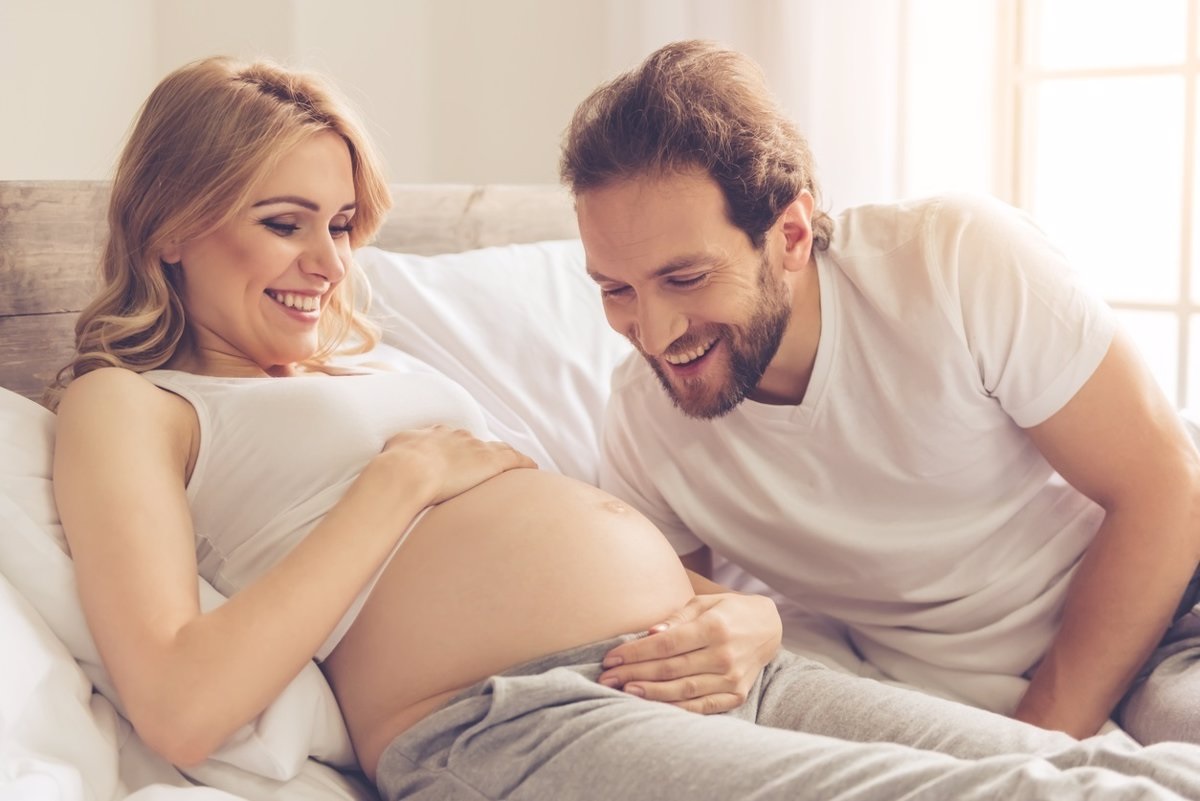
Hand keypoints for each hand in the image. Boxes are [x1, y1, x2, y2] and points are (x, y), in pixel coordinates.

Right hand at [378, 425, 536, 503]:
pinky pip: (515, 460)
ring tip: (516, 465)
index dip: (459, 447)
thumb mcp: (393, 449)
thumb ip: (399, 448)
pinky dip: (524, 464)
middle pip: (477, 443)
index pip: (453, 438)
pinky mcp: (491, 462)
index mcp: (436, 434)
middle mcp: (458, 436)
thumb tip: (394, 454)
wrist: (406, 471)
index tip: (462, 455)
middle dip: (483, 452)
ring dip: (506, 457)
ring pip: (498, 450)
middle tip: (489, 464)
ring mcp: (476, 448)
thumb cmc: (394, 465)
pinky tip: (532, 469)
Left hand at [597, 592, 781, 713]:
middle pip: (670, 669)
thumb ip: (677, 618)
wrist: (768, 628)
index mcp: (714, 627)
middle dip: (634, 674)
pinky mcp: (736, 695)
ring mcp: (732, 679)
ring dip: (650, 693)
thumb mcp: (704, 603)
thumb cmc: (728, 611)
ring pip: (683, 691)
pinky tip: (654, 706)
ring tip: (624, 692)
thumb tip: (650, 633)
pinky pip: (702, 707)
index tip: (611, 658)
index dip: (636, 653)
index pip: (666, 645)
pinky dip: (677, 708)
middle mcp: (724, 655)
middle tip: (607, 679)